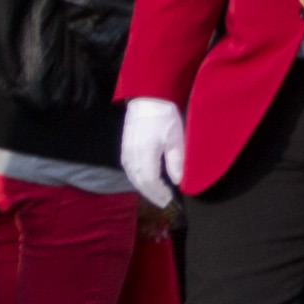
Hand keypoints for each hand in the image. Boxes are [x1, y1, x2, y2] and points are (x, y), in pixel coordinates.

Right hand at [121, 96, 188, 211]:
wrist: (146, 99)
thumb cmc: (164, 116)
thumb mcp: (175, 138)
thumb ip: (176, 161)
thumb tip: (178, 182)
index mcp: (145, 154)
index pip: (150, 182)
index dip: (159, 194)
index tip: (170, 201)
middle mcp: (132, 156)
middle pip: (140, 183)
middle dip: (152, 195)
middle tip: (164, 203)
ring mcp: (126, 153)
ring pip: (133, 178)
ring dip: (145, 189)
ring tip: (157, 196)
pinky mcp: (124, 150)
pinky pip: (130, 171)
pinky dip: (139, 180)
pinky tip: (147, 182)